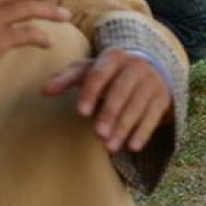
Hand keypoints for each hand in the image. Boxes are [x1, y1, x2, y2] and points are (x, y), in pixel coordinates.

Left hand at [42, 48, 172, 152]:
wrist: (148, 66)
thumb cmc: (108, 73)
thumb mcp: (88, 70)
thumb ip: (65, 79)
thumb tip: (43, 91)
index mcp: (113, 57)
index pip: (100, 74)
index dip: (90, 93)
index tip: (81, 113)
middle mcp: (134, 66)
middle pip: (121, 90)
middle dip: (110, 113)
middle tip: (98, 134)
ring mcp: (151, 81)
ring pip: (138, 105)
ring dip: (124, 127)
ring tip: (110, 147)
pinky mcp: (162, 98)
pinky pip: (153, 116)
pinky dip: (143, 132)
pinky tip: (132, 147)